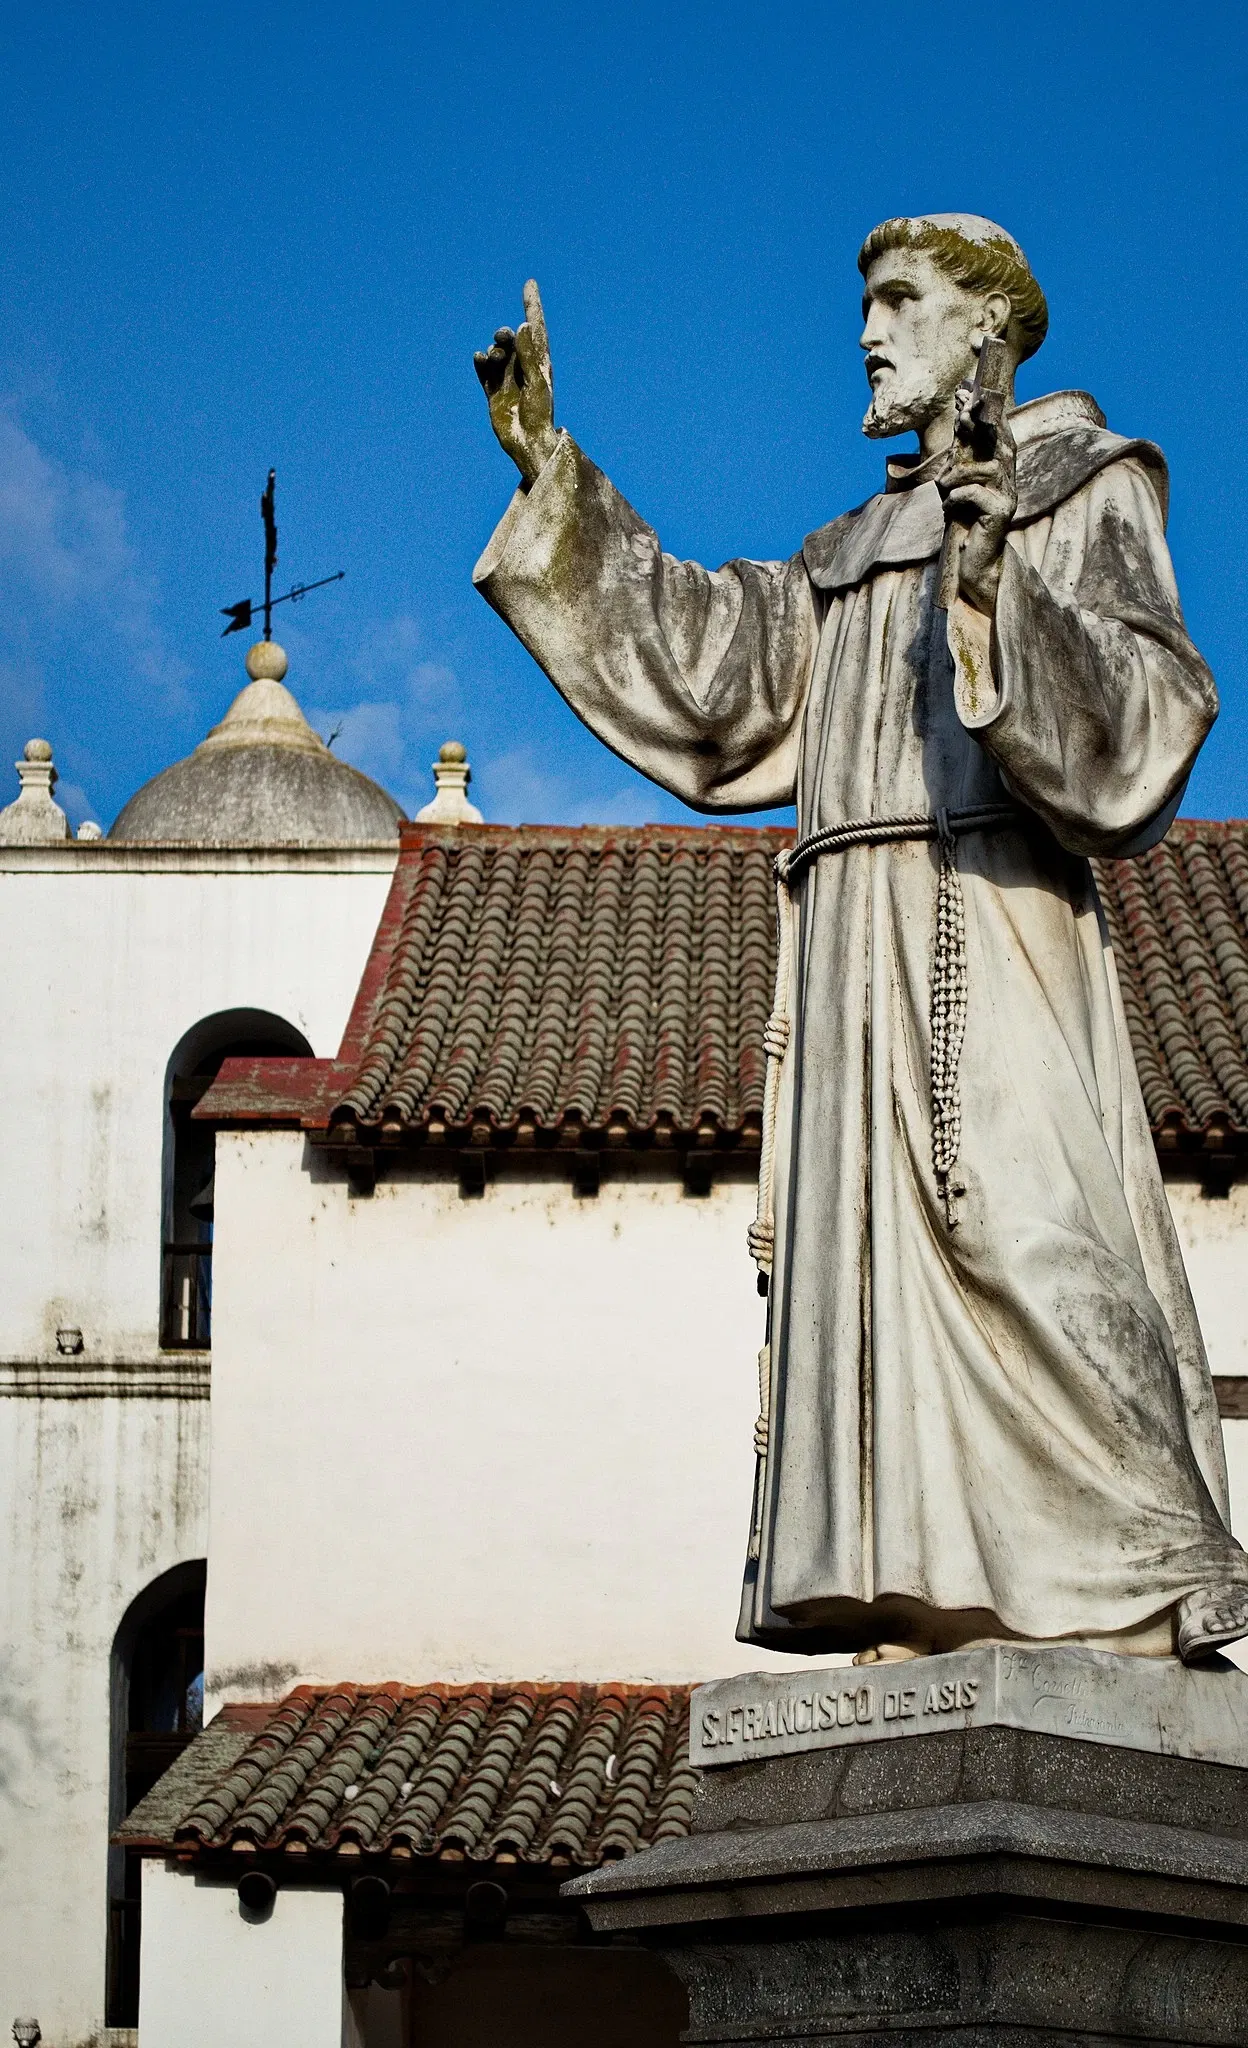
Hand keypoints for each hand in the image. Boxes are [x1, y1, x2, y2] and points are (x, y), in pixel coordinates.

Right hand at [474, 279, 557, 486]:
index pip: (536, 328)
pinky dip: (481, 363)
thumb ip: (529, 355)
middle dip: (504, 335)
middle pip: (511, 340)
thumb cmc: (540, 414)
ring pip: (496, 355)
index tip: (530, 284)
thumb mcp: (537, 382)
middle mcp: (524, 369)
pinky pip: (484, 373)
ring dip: (493, 352)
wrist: (528, 442)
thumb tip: (521, 326)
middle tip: (501, 337)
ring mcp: (508, 380)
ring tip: (493, 357)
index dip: (532, 306)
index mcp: (540, 363)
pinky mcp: (494, 393)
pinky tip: (479, 358)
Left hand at [938, 388, 1016, 613]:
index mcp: (1000, 468)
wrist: (973, 561)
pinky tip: (948, 507)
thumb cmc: (964, 520)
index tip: (965, 391)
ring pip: (984, 469)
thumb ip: (960, 453)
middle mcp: (1009, 479)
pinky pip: (975, 494)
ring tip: (943, 488)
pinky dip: (956, 497)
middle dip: (980, 427)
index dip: (983, 411)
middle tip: (963, 414)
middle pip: (1001, 443)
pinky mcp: (1001, 514)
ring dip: (956, 475)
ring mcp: (1008, 495)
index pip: (996, 433)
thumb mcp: (958, 482)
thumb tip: (959, 414)